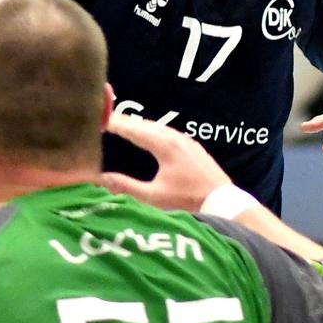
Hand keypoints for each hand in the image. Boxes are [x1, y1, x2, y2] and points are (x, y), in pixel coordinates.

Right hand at [103, 113, 231, 211]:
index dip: (115, 124)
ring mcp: (187, 141)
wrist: (223, 202)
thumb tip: (101, 178)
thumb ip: (127, 187)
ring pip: (157, 127)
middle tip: (106, 120)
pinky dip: (152, 131)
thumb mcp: (154, 197)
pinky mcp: (193, 148)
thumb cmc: (188, 201)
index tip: (99, 120)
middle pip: (145, 124)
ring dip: (139, 126)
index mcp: (165, 145)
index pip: (134, 129)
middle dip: (125, 121)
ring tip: (123, 126)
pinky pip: (167, 132)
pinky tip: (149, 137)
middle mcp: (176, 138)